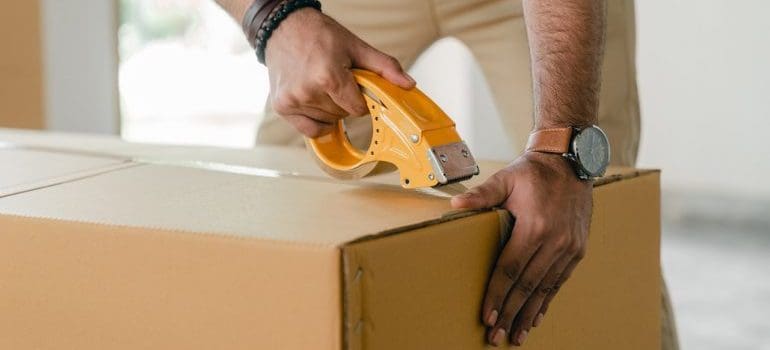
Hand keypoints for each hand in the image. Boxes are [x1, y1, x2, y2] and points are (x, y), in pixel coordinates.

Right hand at [264, 8, 414, 136]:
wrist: (284, 27)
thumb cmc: (319, 35)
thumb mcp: (356, 47)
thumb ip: (385, 67)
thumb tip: (408, 84)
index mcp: (328, 76)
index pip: (358, 109)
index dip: (361, 100)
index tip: (355, 86)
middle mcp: (308, 91)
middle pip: (342, 115)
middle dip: (345, 101)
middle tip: (336, 80)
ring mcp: (293, 100)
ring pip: (327, 121)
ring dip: (330, 109)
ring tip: (322, 85)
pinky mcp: (282, 106)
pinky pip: (309, 130)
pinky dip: (317, 121)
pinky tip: (315, 103)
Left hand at [451, 152, 591, 346]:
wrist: (571, 161)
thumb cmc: (533, 171)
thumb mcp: (506, 178)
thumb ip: (482, 194)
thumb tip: (456, 205)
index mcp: (535, 226)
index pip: (510, 270)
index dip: (497, 295)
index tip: (486, 317)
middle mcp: (555, 241)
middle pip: (527, 286)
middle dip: (509, 313)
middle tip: (496, 336)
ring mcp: (569, 247)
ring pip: (545, 288)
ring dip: (528, 314)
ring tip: (516, 335)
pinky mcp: (577, 249)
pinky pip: (559, 281)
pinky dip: (547, 301)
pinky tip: (535, 316)